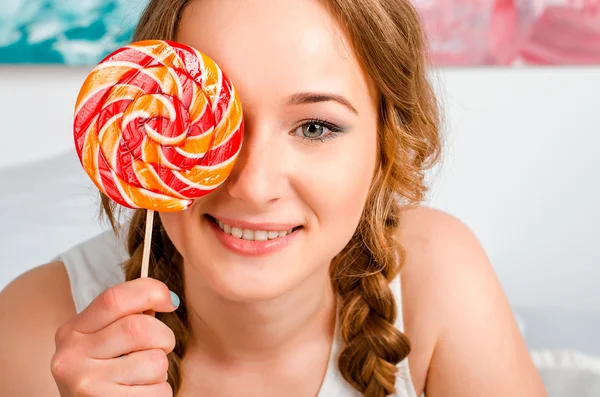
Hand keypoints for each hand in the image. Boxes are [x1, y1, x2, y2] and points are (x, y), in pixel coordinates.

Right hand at [51, 278, 178, 395]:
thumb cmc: (108, 377)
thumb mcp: (107, 342)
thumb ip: (129, 317)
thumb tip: (167, 299)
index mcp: (74, 330)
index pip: (114, 298)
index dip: (150, 292)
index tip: (170, 302)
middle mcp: (71, 354)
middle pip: (138, 328)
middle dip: (164, 336)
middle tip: (163, 347)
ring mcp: (85, 382)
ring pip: (154, 361)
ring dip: (161, 369)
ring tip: (144, 377)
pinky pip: (157, 391)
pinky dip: (159, 392)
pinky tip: (140, 394)